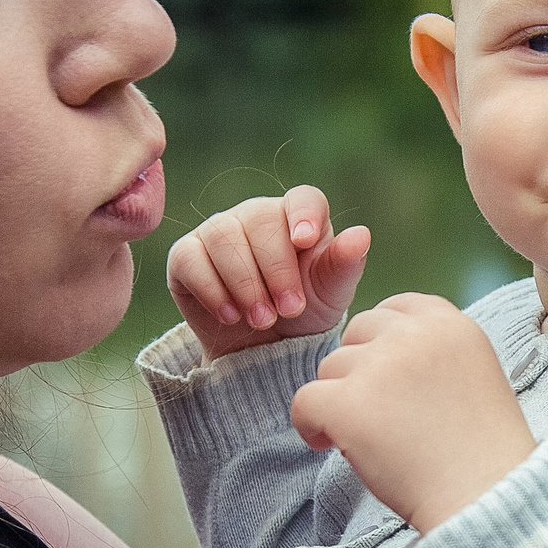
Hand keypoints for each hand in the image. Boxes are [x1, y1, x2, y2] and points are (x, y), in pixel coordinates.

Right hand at [166, 186, 371, 361]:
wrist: (263, 349)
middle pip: (261, 222)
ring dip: (245, 284)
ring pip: (224, 239)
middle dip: (276, 271)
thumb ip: (344, 265)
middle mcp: (256, 215)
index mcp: (297, 216)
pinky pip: (190, 259)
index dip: (303, 215)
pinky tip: (231, 316)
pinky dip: (212, 290)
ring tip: (262, 319)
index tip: (304, 241)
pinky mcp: (186, 255)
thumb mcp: (330, 295)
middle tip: (289, 310)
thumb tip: (361, 234)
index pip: (302, 198)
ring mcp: (217, 231)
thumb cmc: (303, 312)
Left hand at [288, 293, 536, 534]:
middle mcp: (415, 335)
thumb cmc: (481, 454)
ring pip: (330, 368)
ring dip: (340, 400)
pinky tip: (330, 445)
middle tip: (375, 413)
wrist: (484, 499)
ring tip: (368, 438)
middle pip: (357, 331)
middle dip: (358, 369)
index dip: (382, 342)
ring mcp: (379, 366)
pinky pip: (305, 400)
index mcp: (451, 324)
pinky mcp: (348, 404)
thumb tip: (373, 353)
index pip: (396, 307)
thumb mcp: (473, 378)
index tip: (386, 378)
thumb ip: (431, 354)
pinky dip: (310, 424)